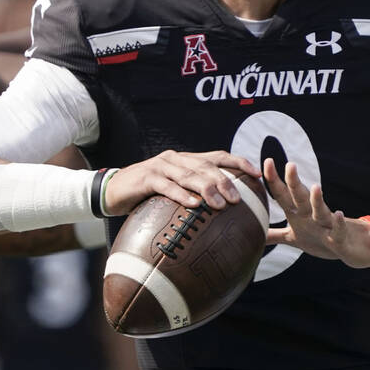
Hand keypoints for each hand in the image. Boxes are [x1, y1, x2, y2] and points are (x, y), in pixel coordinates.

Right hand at [102, 150, 258, 214]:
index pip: (217, 156)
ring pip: (189, 174)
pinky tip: (194, 205)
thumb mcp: (172, 191)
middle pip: (206, 166)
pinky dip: (181, 195)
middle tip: (238, 199)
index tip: (257, 174)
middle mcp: (175, 159)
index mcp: (185, 160)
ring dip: (207, 189)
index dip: (238, 162)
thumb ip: (192, 195)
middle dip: (224, 181)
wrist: (112, 190)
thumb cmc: (147, 194)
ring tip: (221, 204)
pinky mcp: (146, 178)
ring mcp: (160, 166)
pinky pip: (166, 186)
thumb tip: (222, 214)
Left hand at [261, 159, 369, 267]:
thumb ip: (275, 235)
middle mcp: (311, 216)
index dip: (274, 180)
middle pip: (301, 198)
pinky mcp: (339, 239)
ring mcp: (325, 226)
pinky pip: (338, 231)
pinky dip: (339, 223)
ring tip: (316, 186)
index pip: (283, 195)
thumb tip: (257, 235)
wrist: (351, 249)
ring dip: (318, 200)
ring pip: (321, 211)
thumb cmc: (319, 240)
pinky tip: (339, 214)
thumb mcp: (294, 238)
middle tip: (290, 164)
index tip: (268, 160)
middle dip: (294, 183)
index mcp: (298, 214)